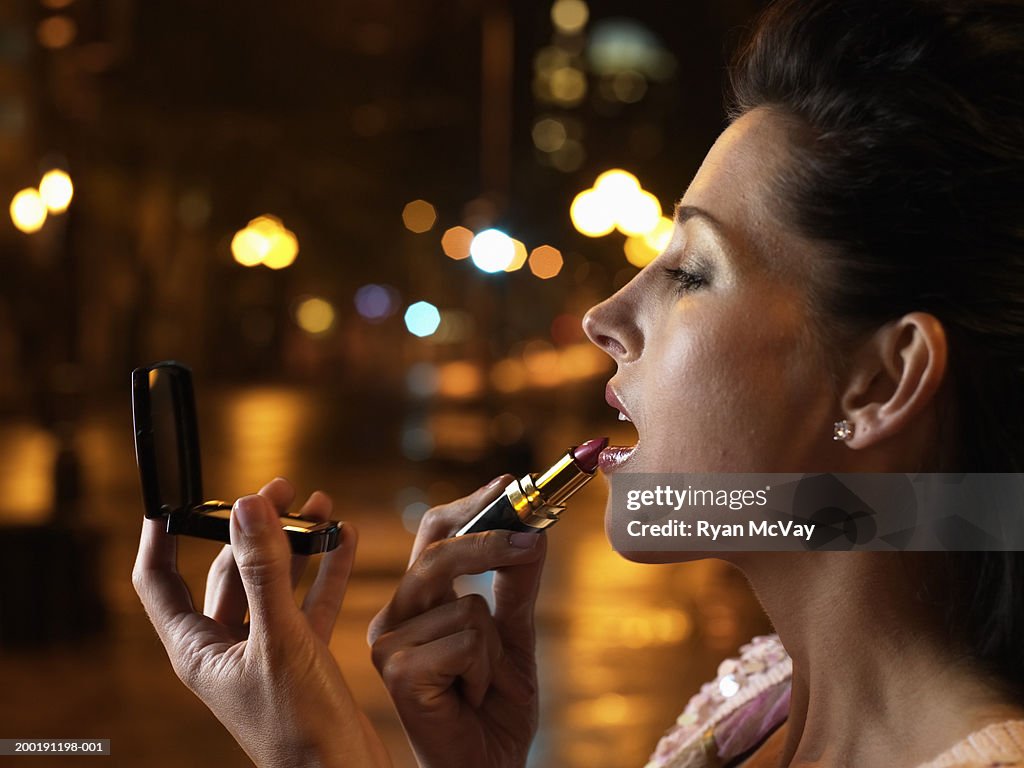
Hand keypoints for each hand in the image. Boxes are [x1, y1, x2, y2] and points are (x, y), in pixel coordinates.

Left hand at [133, 478, 389, 767]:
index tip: (175, 497)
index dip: (164, 535)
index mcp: (197, 649)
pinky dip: (325, 570)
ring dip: (294, 544)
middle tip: (278, 491)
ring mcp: (265, 650)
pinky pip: (310, 601)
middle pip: (226, 571)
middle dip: (250, 528)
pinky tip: (344, 540)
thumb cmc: (299, 728)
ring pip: (272, 582)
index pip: (160, 580)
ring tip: (318, 506)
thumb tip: (248, 507)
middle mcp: (226, 646)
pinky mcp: (303, 656)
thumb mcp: (280, 641)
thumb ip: (265, 572)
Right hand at [368, 477, 547, 767]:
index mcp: (417, 602)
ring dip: (495, 648)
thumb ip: (517, 586)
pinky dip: (486, 672)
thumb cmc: (495, 708)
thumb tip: (533, 532)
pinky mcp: (396, 671)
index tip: (510, 483)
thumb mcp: (516, 636)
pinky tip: (469, 698)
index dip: (471, 505)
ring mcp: (389, 644)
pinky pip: (466, 640)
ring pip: (467, 604)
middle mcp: (395, 616)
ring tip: (481, 682)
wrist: (488, 767)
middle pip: (438, 551)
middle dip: (491, 542)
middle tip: (532, 541)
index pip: (434, 534)